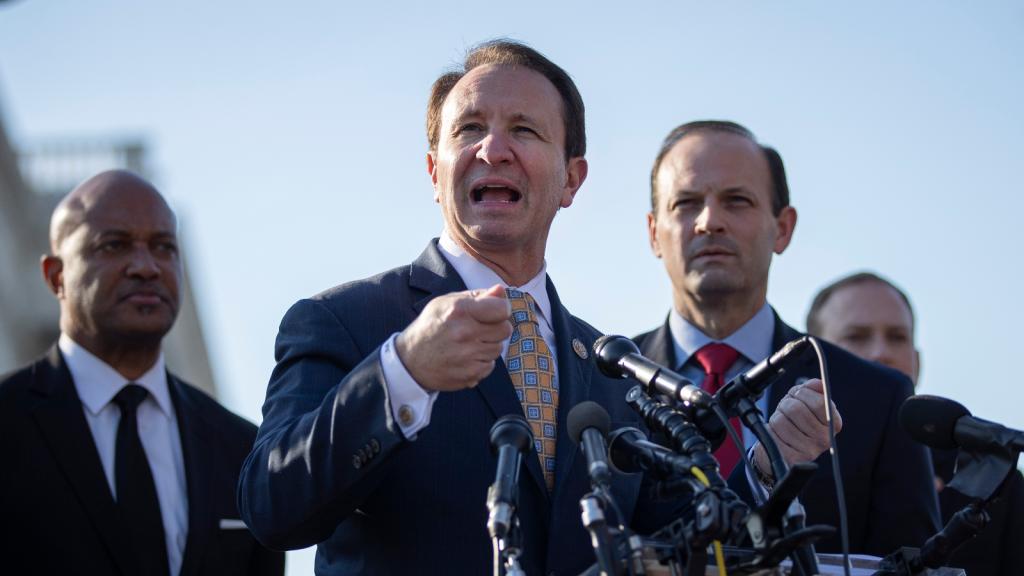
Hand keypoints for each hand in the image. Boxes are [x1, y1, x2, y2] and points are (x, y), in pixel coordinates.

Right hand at [395, 284, 511, 391]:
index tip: (493, 312)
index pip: (502, 309)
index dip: (501, 309)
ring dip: (488, 345)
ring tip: (468, 344)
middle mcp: (464, 333)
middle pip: (505, 329)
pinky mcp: (470, 374)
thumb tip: (501, 290)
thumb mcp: (446, 302)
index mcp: (459, 310)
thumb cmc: (430, 326)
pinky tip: (465, 357)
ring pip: (498, 348)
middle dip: (496, 327)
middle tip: (479, 329)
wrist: (409, 361)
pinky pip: (490, 365)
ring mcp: (467, 356)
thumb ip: (477, 296)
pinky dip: (481, 362)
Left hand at [752, 378, 842, 478]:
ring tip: (782, 422)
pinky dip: (770, 429)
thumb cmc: (796, 421)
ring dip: (777, 417)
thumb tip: (819, 384)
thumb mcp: (805, 401)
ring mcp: (809, 451)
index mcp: (833, 423)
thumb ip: (813, 389)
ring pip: (781, 420)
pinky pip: (773, 433)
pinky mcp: (791, 458)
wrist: (783, 447)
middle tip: (786, 409)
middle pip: (796, 409)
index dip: (803, 393)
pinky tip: (777, 434)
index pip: (820, 402)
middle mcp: (825, 439)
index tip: (797, 394)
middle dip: (786, 403)